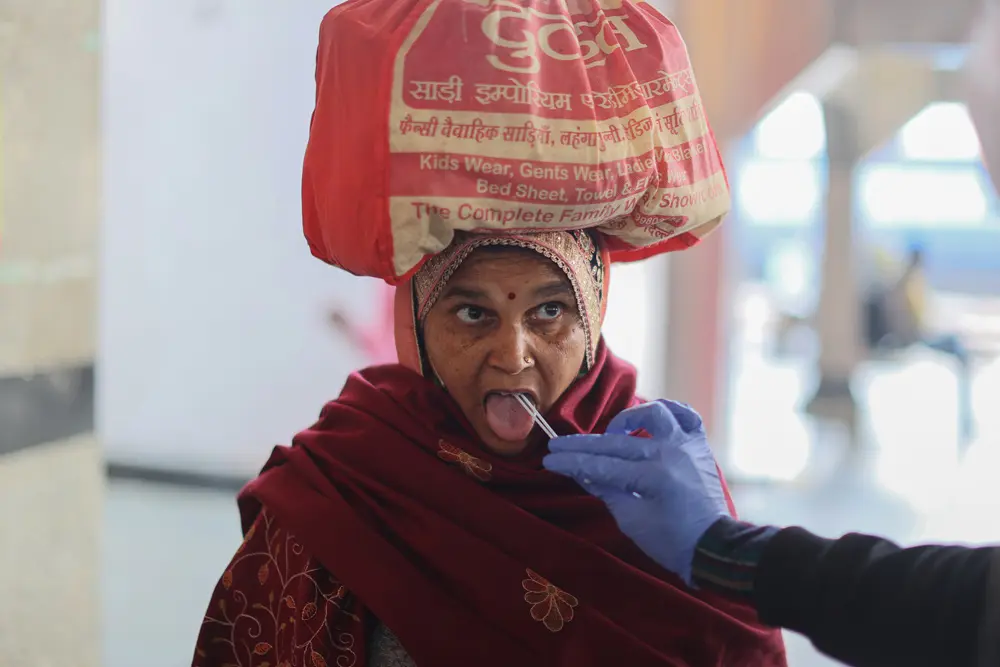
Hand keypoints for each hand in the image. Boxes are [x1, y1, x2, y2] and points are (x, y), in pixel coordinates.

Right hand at [543, 400, 728, 585]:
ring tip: (611, 434)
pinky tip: (650, 419)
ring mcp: (687, 445)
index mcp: (652, 476)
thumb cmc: (671, 541)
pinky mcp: (699, 446)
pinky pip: (686, 416)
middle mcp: (669, 452)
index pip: (602, 465)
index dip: (572, 462)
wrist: (713, 547)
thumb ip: (606, 491)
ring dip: (628, 420)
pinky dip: (668, 412)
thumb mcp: (631, 521)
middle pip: (616, 443)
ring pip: (654, 414)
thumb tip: (579, 472)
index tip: (550, 460)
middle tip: (557, 446)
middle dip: (582, 446)